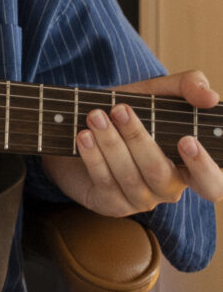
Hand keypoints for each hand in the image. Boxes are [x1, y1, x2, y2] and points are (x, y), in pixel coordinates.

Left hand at [42, 70, 222, 215]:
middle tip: (120, 110)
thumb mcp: (158, 92)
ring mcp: (141, 199)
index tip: (186, 140)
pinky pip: (105, 184)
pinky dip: (94, 157)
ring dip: (111, 144)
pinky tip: (84, 136)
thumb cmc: (131, 112)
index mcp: (189, 166)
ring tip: (95, 116)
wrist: (82, 126)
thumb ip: (187, 87)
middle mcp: (169, 187)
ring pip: (130, 178)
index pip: (212, 183)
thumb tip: (210, 97)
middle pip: (160, 174)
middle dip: (138, 139)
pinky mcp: (112, 205)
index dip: (204, 167)